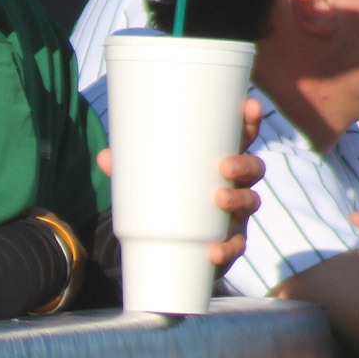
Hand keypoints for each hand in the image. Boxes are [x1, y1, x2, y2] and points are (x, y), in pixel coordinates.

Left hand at [94, 99, 263, 273]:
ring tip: (220, 200)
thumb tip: (104, 156)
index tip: (250, 106)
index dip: (250, 122)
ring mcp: (235, 213)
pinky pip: (236, 245)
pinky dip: (227, 248)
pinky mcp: (228, 240)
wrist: (168, 242)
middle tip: (224, 166)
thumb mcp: (146, 177)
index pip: (242, 137)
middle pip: (254, 169)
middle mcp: (235, 184)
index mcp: (219, 159)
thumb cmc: (164, 194)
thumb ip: (128, 167)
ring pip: (250, 202)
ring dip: (239, 200)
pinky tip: (214, 251)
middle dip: (245, 164)